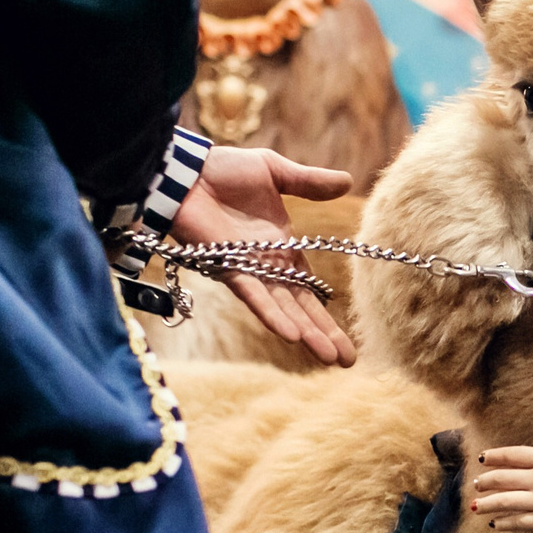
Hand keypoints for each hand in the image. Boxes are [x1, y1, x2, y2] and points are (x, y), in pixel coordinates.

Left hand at [170, 145, 357, 366]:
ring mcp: (248, 270)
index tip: (344, 340)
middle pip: (300, 308)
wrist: (184, 170)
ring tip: (328, 357)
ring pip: (282, 309)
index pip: (309, 290)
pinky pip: (253, 295)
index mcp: (281, 248)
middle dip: (323, 335)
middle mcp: (266, 267)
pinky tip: (290, 335)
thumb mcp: (275, 171)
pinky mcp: (227, 267)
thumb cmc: (223, 170)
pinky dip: (271, 313)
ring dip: (305, 332)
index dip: (326, 315)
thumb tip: (348, 182)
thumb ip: (308, 182)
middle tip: (347, 362)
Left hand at [470, 446, 532, 532]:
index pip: (511, 455)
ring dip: (485, 503)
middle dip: (484, 481)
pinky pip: (517, 522)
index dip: (493, 457)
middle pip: (501, 478)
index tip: (482, 459)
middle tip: (476, 484)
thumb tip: (532, 459)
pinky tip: (495, 524)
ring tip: (475, 506)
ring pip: (503, 501)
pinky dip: (503, 523)